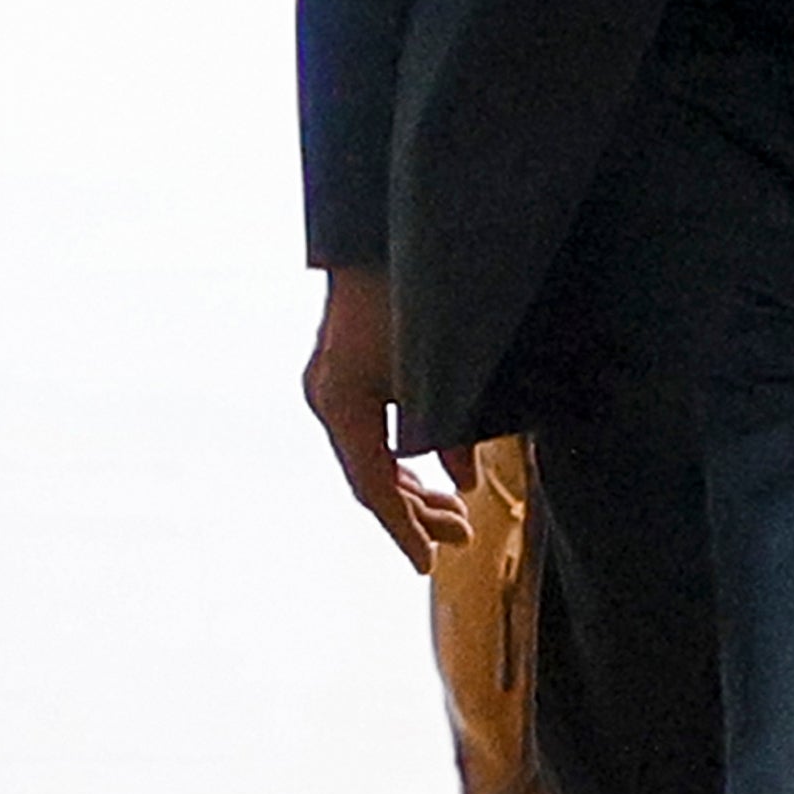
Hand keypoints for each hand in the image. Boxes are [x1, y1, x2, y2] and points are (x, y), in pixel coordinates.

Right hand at [304, 267, 468, 572]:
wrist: (381, 229)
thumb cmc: (415, 294)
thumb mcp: (443, 370)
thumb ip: (455, 431)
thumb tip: (464, 483)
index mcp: (343, 403)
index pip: (372, 486)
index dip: (403, 529)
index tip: (427, 564)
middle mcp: (328, 397)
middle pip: (370, 476)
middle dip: (416, 512)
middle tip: (460, 536)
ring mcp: (331, 383)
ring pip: (371, 455)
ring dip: (413, 486)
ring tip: (454, 514)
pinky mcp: (343, 370)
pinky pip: (370, 430)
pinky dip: (402, 455)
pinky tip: (434, 472)